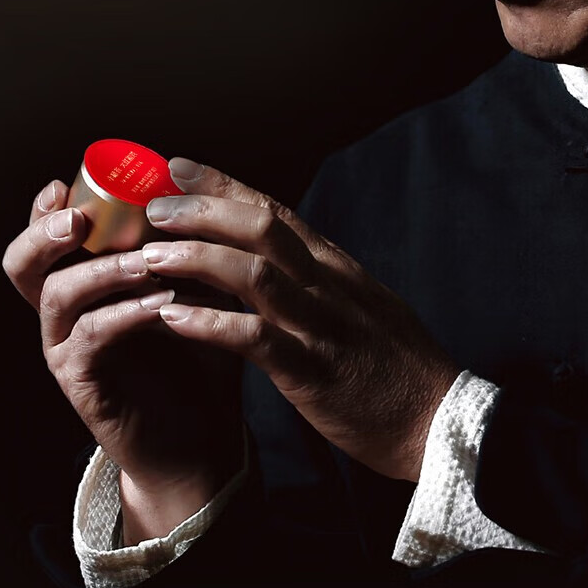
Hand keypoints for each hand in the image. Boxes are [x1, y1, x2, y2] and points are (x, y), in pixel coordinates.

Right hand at [2, 181, 244, 542]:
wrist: (204, 436)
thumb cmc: (201, 360)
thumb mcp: (202, 294)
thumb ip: (191, 252)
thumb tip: (200, 194)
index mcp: (87, 285)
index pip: (49, 238)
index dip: (50, 208)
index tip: (71, 181)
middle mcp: (66, 314)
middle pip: (25, 263)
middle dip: (46, 232)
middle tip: (82, 217)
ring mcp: (68, 349)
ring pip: (58, 294)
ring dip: (103, 270)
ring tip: (148, 261)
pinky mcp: (83, 383)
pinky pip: (91, 337)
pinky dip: (125, 313)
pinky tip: (163, 304)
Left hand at [141, 158, 459, 480]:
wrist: (438, 421)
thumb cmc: (397, 367)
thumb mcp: (364, 306)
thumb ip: (321, 281)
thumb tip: (275, 262)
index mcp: (337, 268)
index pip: (276, 211)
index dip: (224, 185)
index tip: (179, 166)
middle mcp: (329, 286)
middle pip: (261, 228)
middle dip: (202, 210)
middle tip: (154, 207)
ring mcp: (323, 326)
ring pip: (255, 274)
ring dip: (197, 259)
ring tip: (150, 256)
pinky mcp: (314, 372)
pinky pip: (256, 339)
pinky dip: (211, 324)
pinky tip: (173, 319)